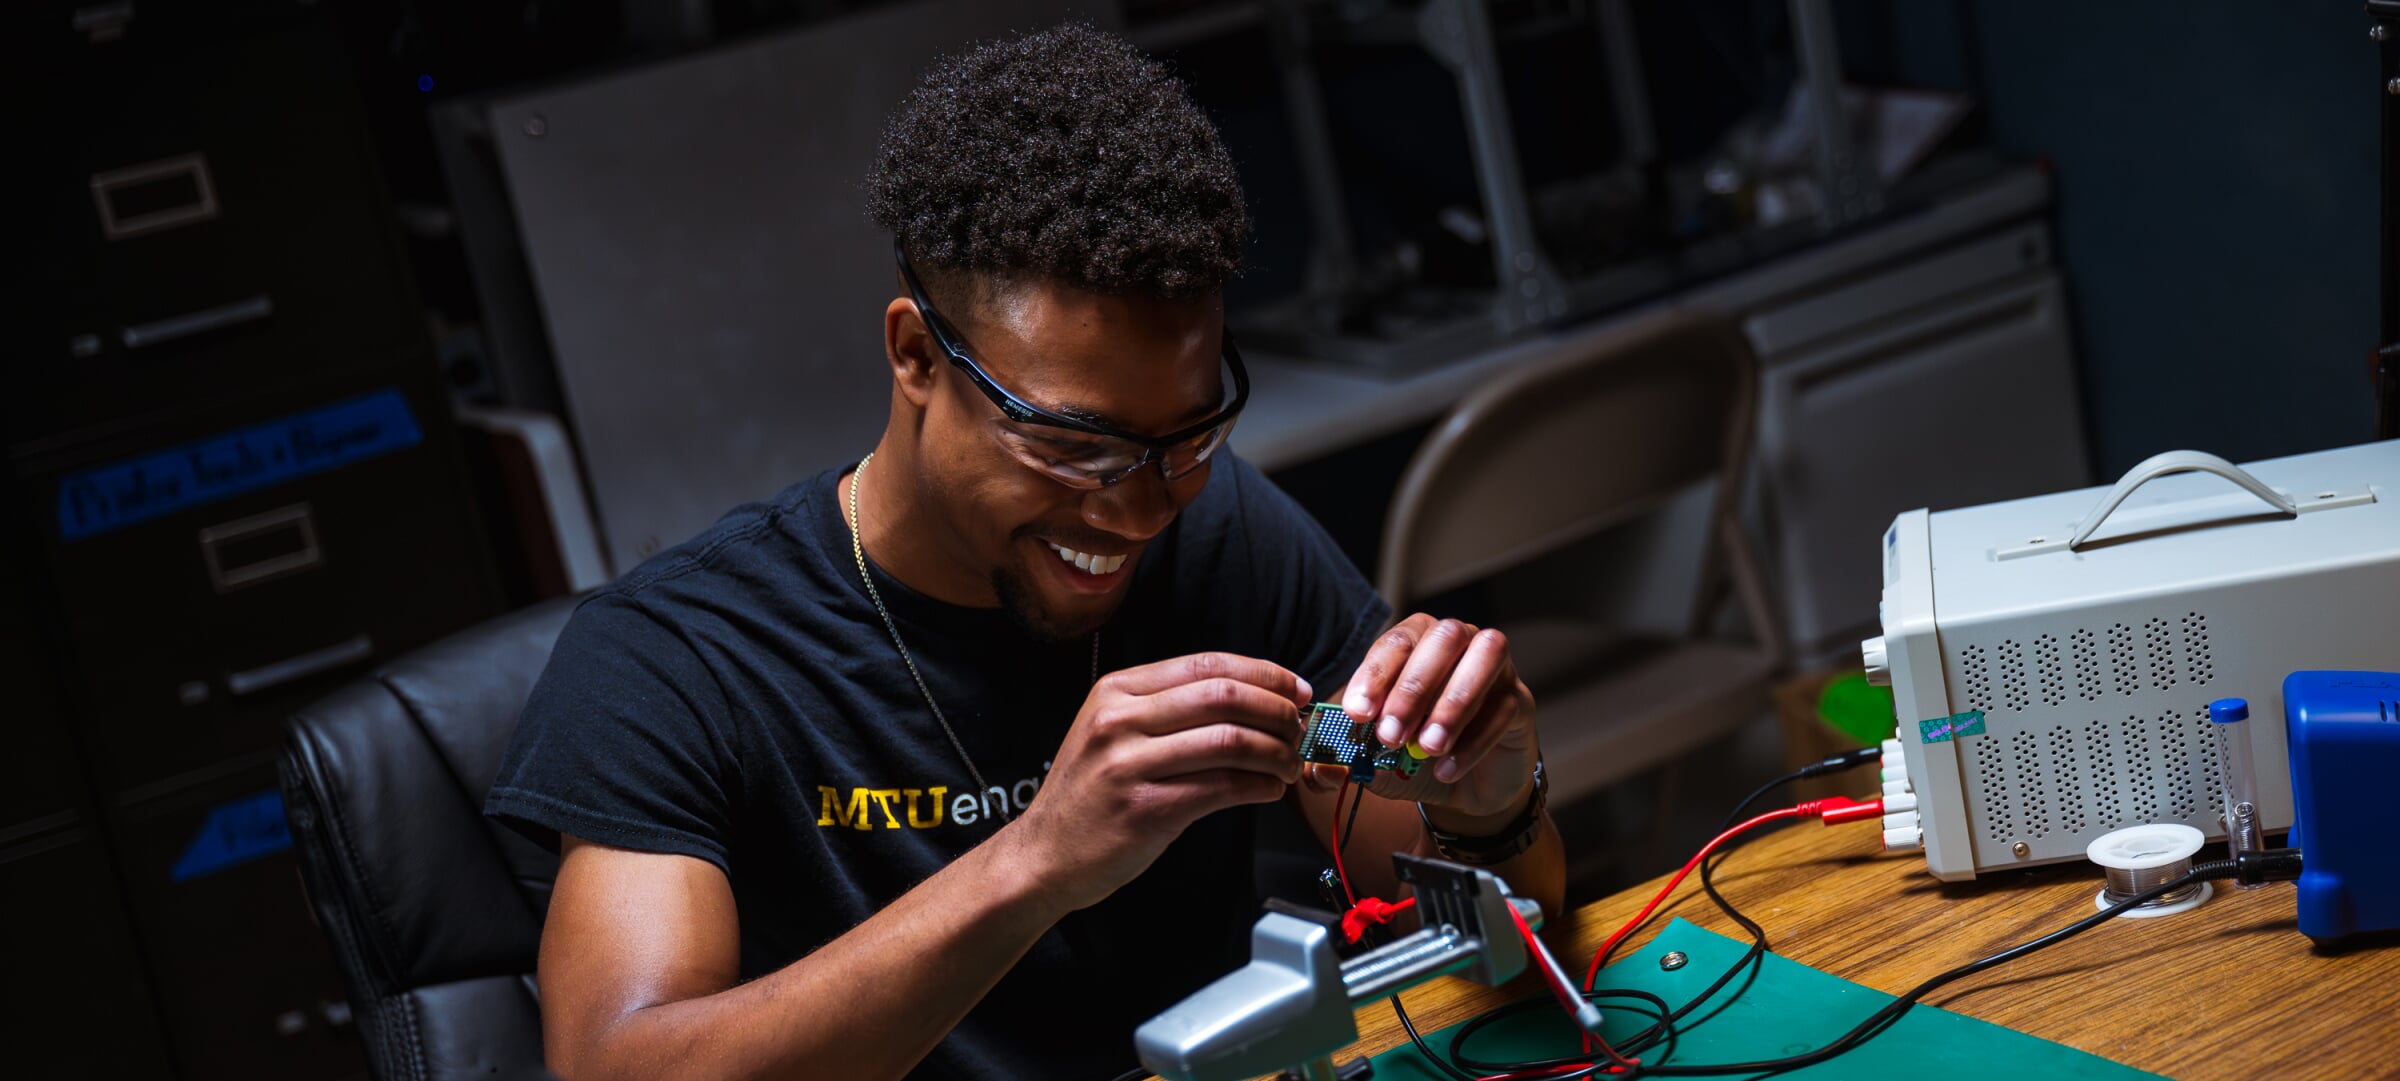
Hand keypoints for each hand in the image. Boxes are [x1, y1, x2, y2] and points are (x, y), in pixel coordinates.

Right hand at [1007, 652, 1309, 910]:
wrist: (1044, 855)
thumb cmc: (1090, 795)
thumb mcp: (1115, 732)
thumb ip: (1171, 710)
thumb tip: (1254, 700)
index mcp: (1117, 691)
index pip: (1207, 664)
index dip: (1264, 673)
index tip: (1296, 690)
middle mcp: (1120, 720)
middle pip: (1224, 696)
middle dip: (1277, 711)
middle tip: (1300, 729)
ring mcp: (1129, 764)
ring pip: (1230, 740)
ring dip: (1276, 752)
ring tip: (1290, 765)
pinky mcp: (1144, 809)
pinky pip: (1222, 787)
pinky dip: (1259, 786)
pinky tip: (1269, 790)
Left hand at [1328, 614, 1538, 820]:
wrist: (1466, 787)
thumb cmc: (1416, 757)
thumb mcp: (1376, 759)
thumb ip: (1349, 758)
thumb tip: (1322, 765)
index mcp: (1417, 642)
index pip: (1396, 642)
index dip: (1376, 675)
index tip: (1357, 713)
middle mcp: (1460, 642)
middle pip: (1442, 638)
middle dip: (1412, 687)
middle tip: (1391, 735)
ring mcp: (1497, 667)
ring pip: (1484, 658)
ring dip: (1451, 704)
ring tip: (1426, 748)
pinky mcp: (1521, 701)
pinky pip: (1504, 708)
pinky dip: (1474, 741)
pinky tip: (1448, 769)